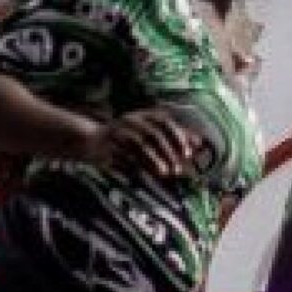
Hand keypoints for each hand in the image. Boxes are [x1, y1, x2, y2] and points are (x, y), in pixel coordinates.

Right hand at [82, 110, 202, 178]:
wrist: (91, 140)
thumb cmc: (128, 137)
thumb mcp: (151, 132)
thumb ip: (174, 136)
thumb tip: (199, 142)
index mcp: (142, 115)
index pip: (164, 122)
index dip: (178, 137)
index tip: (189, 153)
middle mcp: (130, 120)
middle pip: (153, 134)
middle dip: (168, 152)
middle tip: (178, 169)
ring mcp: (117, 133)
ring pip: (138, 145)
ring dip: (154, 160)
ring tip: (165, 173)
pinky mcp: (106, 146)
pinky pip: (124, 156)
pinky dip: (137, 166)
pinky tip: (147, 175)